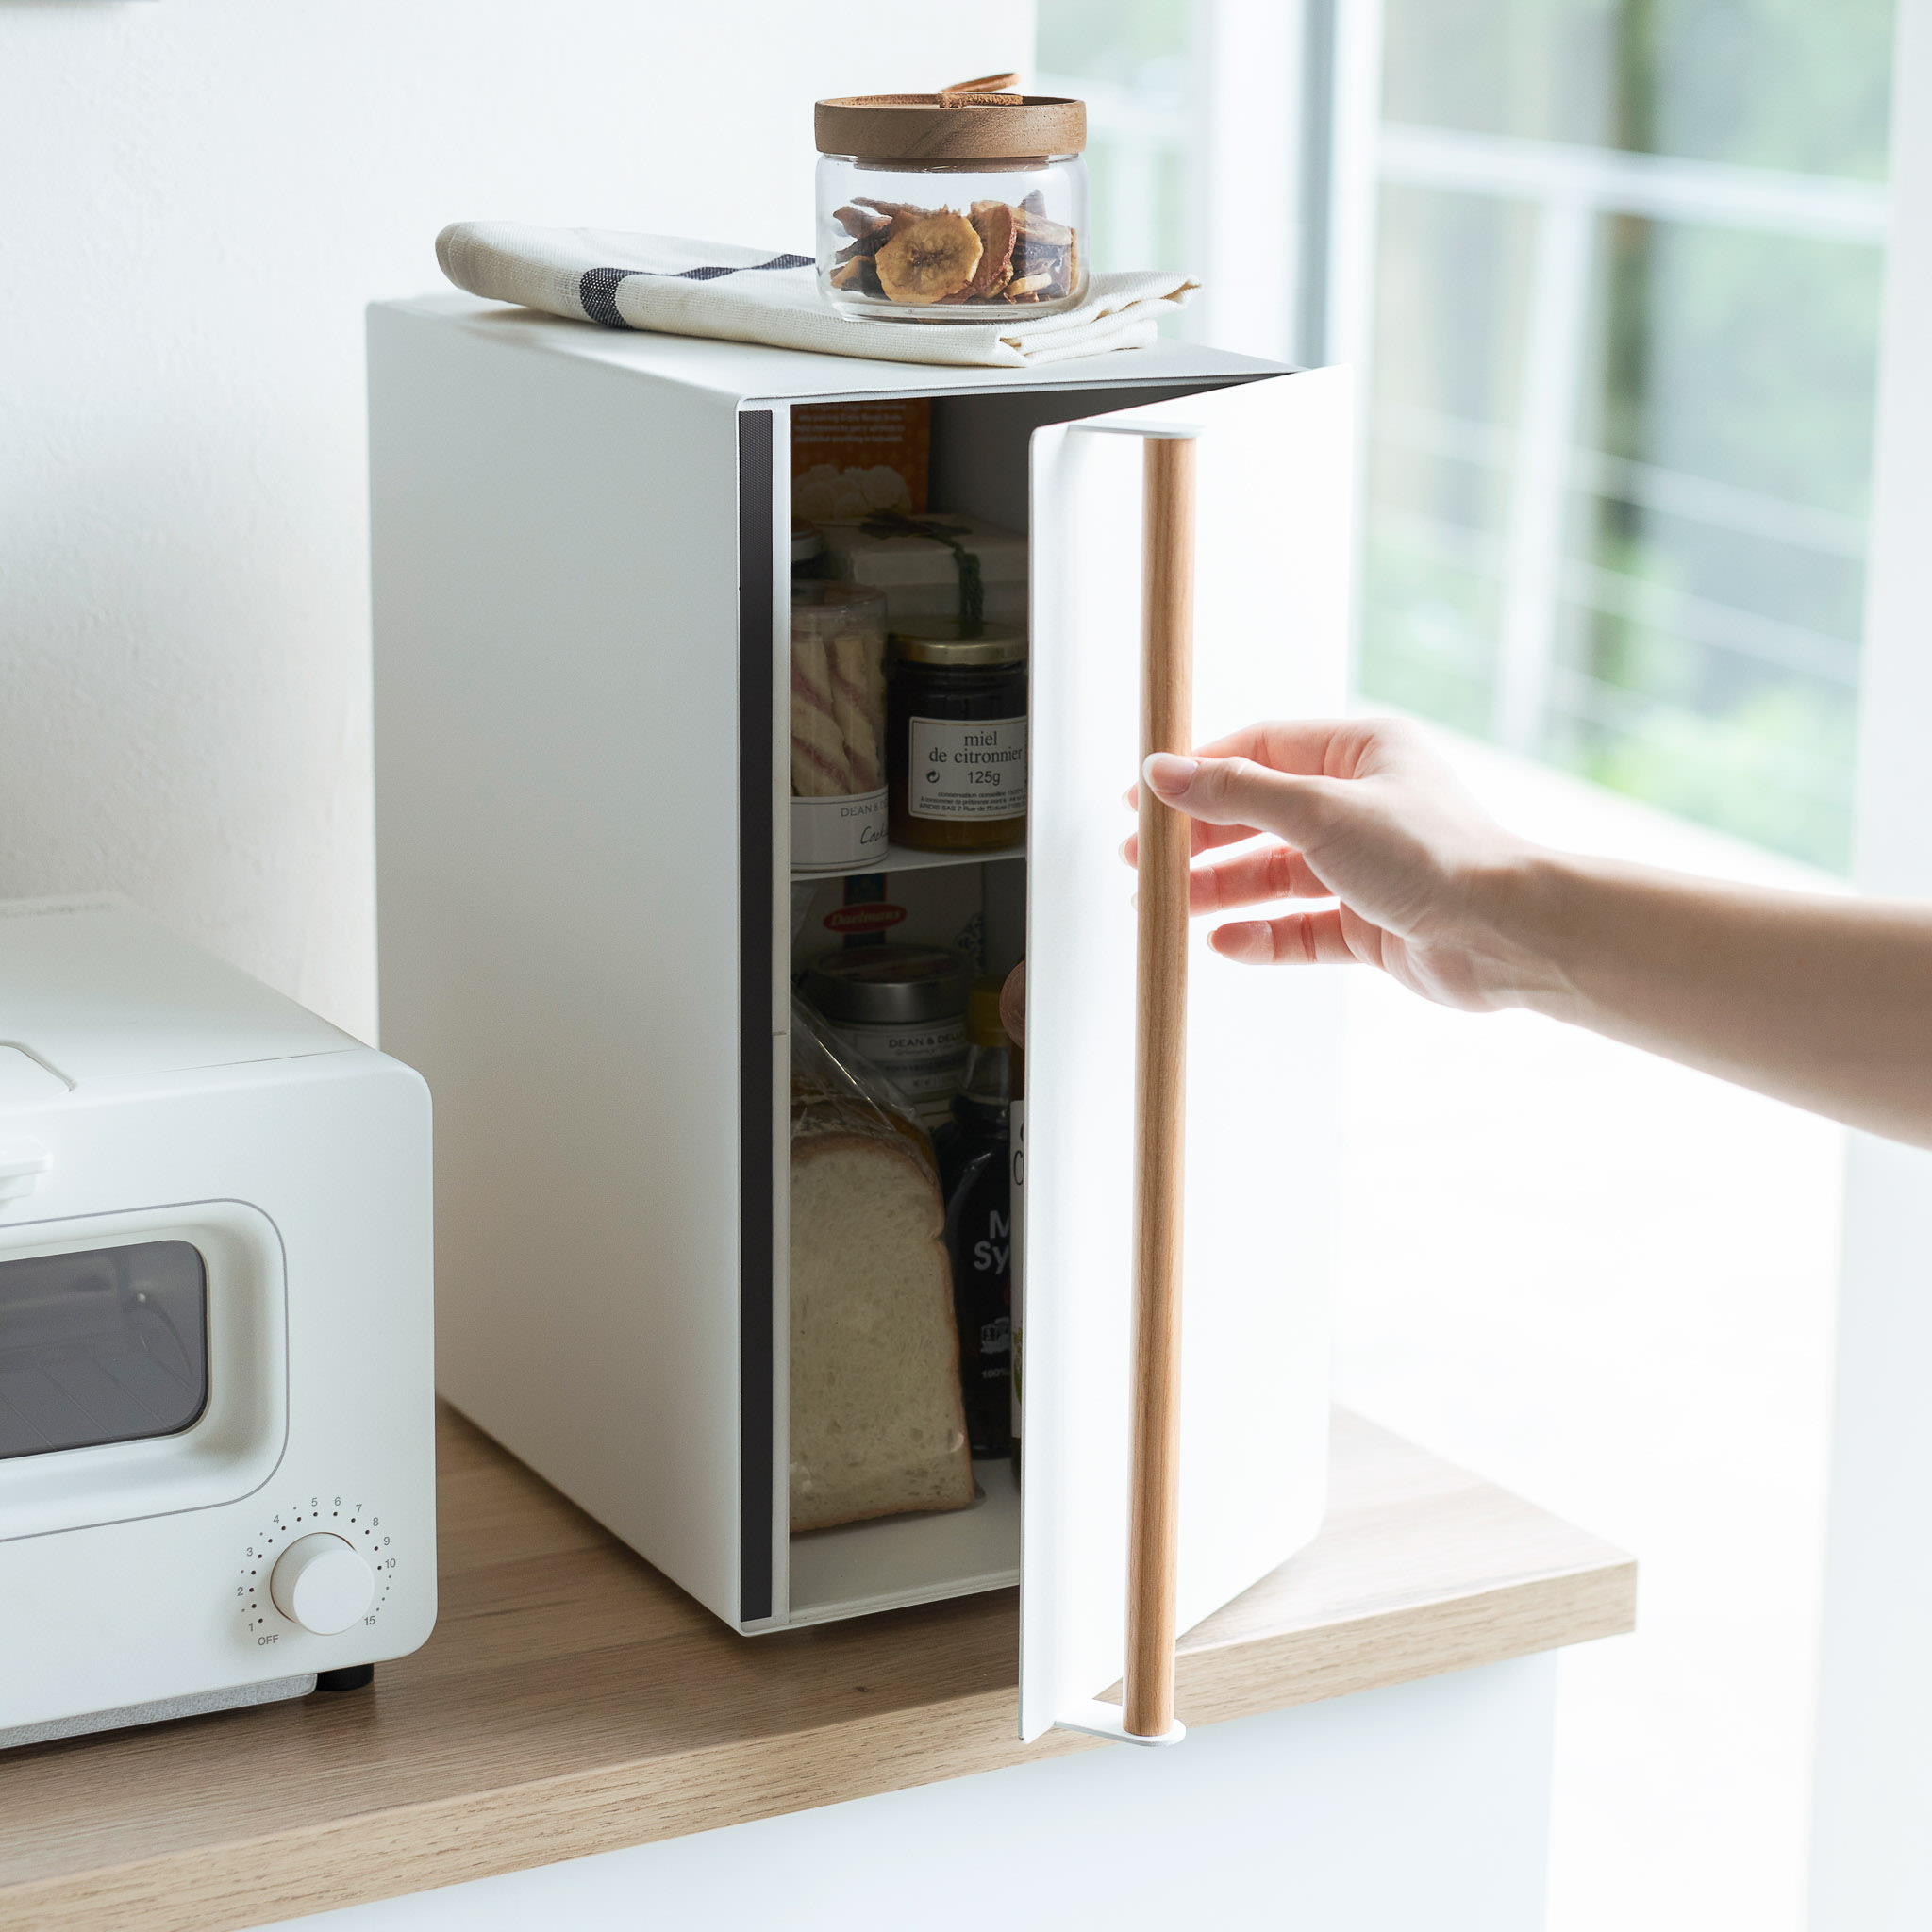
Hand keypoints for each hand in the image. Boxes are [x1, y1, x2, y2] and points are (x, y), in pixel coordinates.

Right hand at [1130, 717, 1544, 1011]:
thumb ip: (1235, 793)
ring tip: (1168, 908)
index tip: (1145, 798)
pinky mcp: (1371, 925)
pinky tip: (1223, 942)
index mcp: (1360, 754)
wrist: (1507, 935)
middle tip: (1143, 862)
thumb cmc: (1433, 856)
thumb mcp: (1318, 810)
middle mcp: (1363, 806)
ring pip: (1275, 877)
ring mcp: (1366, 869)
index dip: (1199, 773)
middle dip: (1201, 840)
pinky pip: (1301, 929)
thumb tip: (1163, 771)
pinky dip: (1262, 936)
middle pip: (1260, 817)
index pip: (1260, 751)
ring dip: (1221, 891)